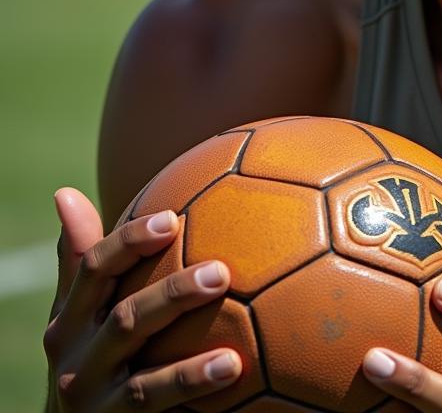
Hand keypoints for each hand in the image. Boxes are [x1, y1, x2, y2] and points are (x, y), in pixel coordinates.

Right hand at [43, 187, 241, 410]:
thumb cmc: (91, 362)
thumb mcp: (80, 316)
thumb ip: (82, 263)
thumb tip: (65, 191)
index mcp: (69, 321)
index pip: (94, 269)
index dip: (131, 241)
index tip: (173, 218)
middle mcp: (73, 357)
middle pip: (125, 316)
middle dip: (173, 292)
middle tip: (222, 271)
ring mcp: (90, 396)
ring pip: (141, 366)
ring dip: (189, 344)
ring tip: (230, 320)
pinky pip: (155, 400)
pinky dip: (193, 381)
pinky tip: (234, 366)